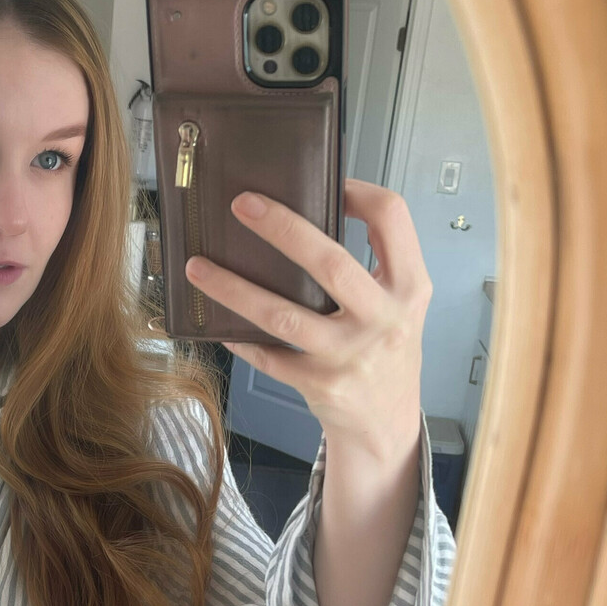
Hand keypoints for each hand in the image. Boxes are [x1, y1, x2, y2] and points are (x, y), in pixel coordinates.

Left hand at [183, 179, 430, 468]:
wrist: (387, 423)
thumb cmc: (387, 350)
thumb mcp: (399, 302)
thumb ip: (371, 262)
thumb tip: (308, 212)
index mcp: (409, 286)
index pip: (391, 218)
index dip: (359, 191)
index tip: (329, 182)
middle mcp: (384, 319)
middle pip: (330, 262)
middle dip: (282, 228)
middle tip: (242, 205)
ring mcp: (350, 355)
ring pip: (283, 316)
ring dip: (233, 289)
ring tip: (197, 267)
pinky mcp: (321, 385)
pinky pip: (269, 356)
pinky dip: (241, 338)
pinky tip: (219, 324)